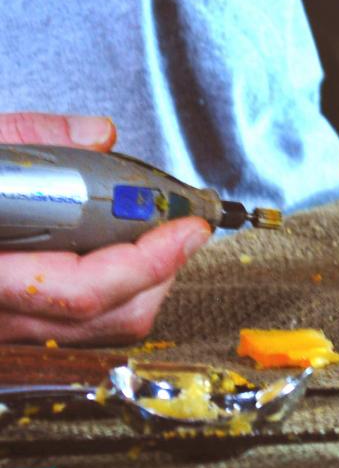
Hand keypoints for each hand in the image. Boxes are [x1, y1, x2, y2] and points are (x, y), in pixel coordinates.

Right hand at [0, 113, 210, 343]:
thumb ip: (32, 139)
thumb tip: (98, 134)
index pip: (85, 288)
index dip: (151, 258)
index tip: (190, 224)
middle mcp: (0, 316)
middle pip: (109, 320)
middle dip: (161, 271)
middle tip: (181, 226)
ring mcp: (7, 332)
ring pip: (103, 333)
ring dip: (145, 285)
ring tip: (155, 238)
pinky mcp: (16, 332)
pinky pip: (83, 330)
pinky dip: (115, 297)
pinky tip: (116, 255)